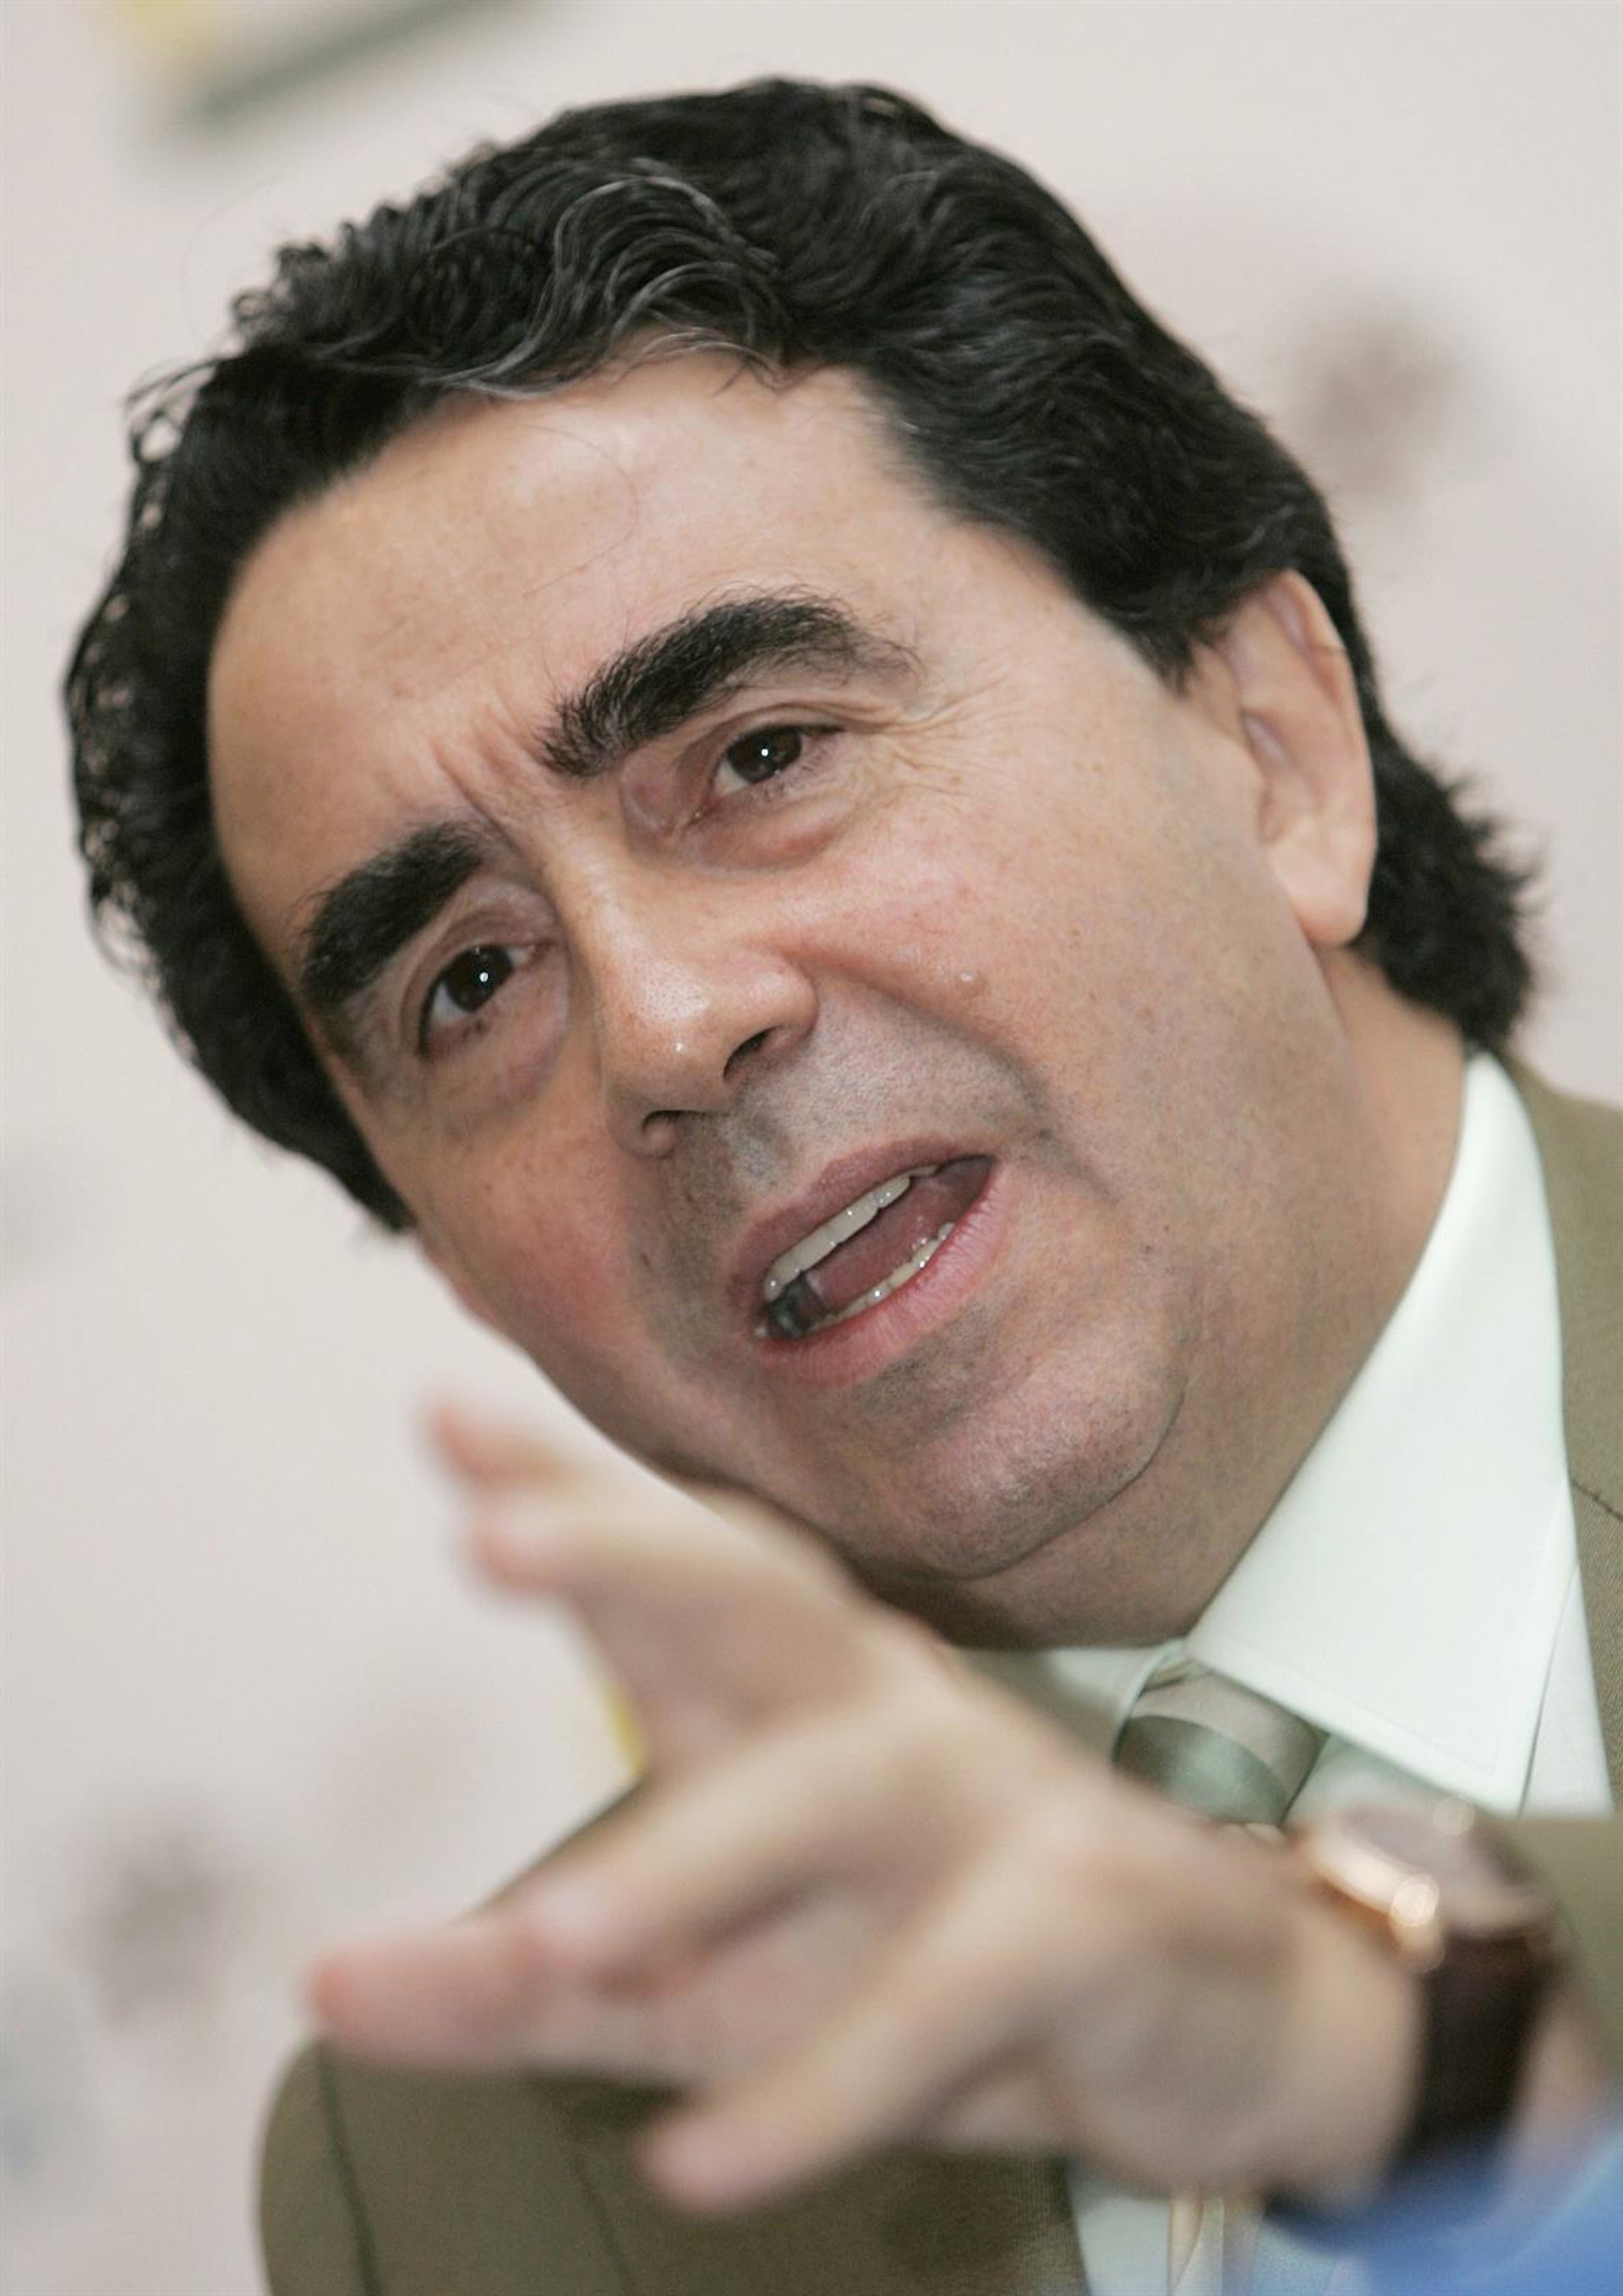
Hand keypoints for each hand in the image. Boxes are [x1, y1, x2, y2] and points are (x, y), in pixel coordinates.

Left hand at [308, 1410, 1418, 2213]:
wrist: (1213, 2023)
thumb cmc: (933, 1959)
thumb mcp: (701, 1988)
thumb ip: (517, 1985)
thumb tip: (322, 1986)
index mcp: (787, 1698)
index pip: (672, 1571)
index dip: (565, 1491)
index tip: (444, 1419)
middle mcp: (879, 1711)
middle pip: (759, 1599)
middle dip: (628, 1556)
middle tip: (493, 1538)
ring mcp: (989, 1799)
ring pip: (846, 1786)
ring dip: (702, 1858)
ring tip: (558, 1938)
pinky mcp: (1080, 1918)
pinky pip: (949, 1989)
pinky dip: (830, 2078)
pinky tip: (708, 2157)